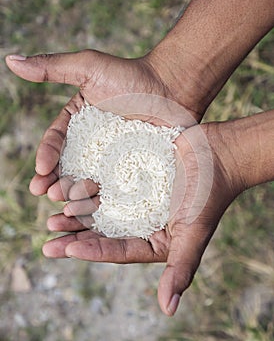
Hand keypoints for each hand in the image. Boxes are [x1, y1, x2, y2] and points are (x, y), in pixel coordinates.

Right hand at [5, 50, 198, 197]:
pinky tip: (95, 210)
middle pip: (68, 165)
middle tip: (49, 193)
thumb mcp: (89, 68)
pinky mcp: (129, 170)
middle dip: (56, 180)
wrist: (173, 88)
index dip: (46, 156)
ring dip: (75, 194)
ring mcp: (110, 158)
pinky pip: (113, 186)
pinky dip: (102, 199)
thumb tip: (10, 59)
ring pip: (88, 179)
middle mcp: (91, 142)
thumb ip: (51, 67)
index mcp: (77, 121)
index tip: (41, 170)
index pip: (56, 141)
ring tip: (67, 204)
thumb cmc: (132, 76)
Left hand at [38, 120, 243, 315]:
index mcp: (156, 240)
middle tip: (49, 241)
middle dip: (76, 237)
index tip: (68, 250)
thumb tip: (168, 311)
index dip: (93, 251)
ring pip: (101, 209)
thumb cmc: (209, 195)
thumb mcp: (194, 233)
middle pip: (105, 233)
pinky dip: (88, 187)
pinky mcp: (133, 178)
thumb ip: (180, 269)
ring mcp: (137, 199)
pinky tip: (68, 187)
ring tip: (52, 216)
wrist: (219, 155)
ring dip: (77, 213)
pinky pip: (107, 184)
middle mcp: (143, 222)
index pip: (120, 251)